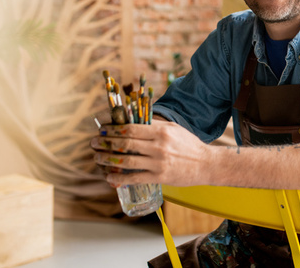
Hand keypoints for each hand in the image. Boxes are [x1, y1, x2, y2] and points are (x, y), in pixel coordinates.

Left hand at [90, 121, 209, 186]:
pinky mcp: (159, 177)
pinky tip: (109, 177)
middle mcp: (159, 146)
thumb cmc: (188, 145)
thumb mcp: (173, 129)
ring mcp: (158, 163)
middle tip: (93, 143)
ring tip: (97, 158)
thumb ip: (154, 125)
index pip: (132, 128)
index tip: (102, 129)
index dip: (113, 129)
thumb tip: (132, 121)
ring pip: (126, 161)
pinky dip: (119, 178)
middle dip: (105, 143)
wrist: (205, 164)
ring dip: (108, 160)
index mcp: (161, 131)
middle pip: (125, 144)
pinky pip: (134, 178)